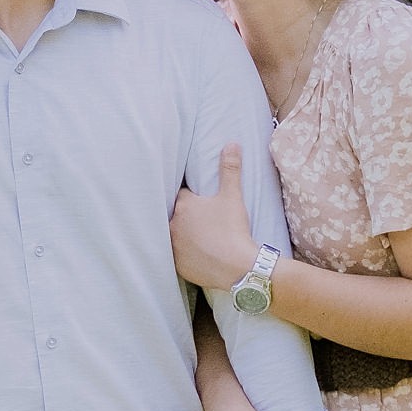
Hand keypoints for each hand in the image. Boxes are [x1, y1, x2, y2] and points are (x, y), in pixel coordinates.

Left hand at [172, 145, 263, 295]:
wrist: (238, 267)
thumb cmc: (233, 229)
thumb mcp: (232, 196)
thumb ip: (229, 169)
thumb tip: (232, 144)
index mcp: (184, 205)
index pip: (181, 195)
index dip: (190, 197)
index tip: (199, 200)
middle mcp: (173, 225)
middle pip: (175, 215)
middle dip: (185, 215)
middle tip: (201, 219)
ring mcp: (174, 247)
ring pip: (174, 236)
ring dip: (182, 234)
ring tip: (198, 236)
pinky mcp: (178, 266)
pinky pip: (178, 256)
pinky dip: (185, 254)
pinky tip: (197, 253)